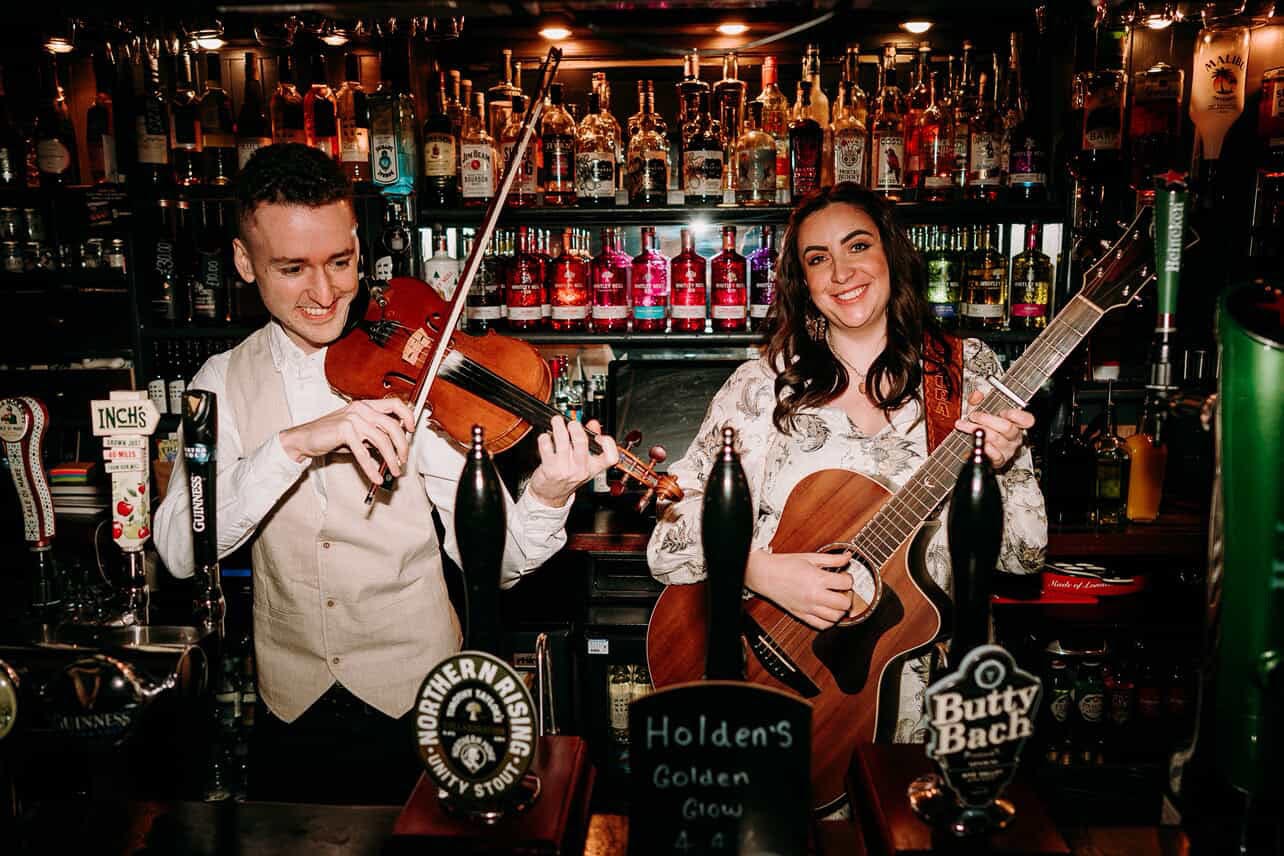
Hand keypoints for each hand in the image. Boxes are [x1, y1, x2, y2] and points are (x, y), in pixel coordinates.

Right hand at [279, 398, 414, 484]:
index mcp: (366, 405)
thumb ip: (375, 434)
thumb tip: (396, 446)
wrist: (305, 438)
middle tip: (404, 459)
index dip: (407, 416)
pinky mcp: (344, 430)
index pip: (394, 404)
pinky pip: (363, 453)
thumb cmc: (331, 435)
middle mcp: (361, 408)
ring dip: (391, 459)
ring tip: (394, 470)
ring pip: (382, 440)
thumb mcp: (358, 432)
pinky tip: (376, 477)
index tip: (412, 430)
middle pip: (392, 425)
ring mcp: (353, 418)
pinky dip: (371, 468)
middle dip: (402, 445)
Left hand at [527, 417, 618, 507]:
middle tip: (572, 423)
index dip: (608, 444)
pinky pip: (546, 448)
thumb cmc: (568, 477)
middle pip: (582, 443)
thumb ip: (591, 441)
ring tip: (557, 421)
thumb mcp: (584, 463)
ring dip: (559, 427)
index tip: (600, 437)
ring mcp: (565, 469)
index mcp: (593, 467)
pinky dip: (544, 438)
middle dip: (575, 428)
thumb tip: (593, 424)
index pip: (610, 457)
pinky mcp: (550, 469)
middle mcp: (580, 469)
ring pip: (562, 443)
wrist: (551, 495)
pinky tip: (546, 437)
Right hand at [744, 549, 853, 630]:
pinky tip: (828, 612)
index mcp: (817, 579)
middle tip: (844, 591)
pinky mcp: (802, 615)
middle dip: (848, 597)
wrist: (765, 575)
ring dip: (840, 610)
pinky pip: (822, 626)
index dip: (849, 579)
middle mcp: (814, 595)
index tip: (845, 577)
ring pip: (835, 618)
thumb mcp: (810, 558)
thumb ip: (832, 559)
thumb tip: (847, 557)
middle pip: (844, 604)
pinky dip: (829, 622)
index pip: (846, 583)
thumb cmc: (784, 565)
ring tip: (837, 601)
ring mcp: (808, 608)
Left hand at [955, 389, 1034, 470]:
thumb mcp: (979, 411)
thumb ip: (977, 401)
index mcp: (1015, 423)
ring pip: (996, 439)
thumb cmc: (982, 427)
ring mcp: (1008, 450)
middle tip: (973, 416)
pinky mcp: (999, 461)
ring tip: (963, 425)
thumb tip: (976, 396)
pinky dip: (985, 449)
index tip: (1003, 411)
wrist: (974, 449)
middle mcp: (1014, 437)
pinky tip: (976, 444)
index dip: (1016, 415)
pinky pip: (995, 456)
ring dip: (977, 431)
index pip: (1027, 420)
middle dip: (987, 419)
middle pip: (1008, 428)